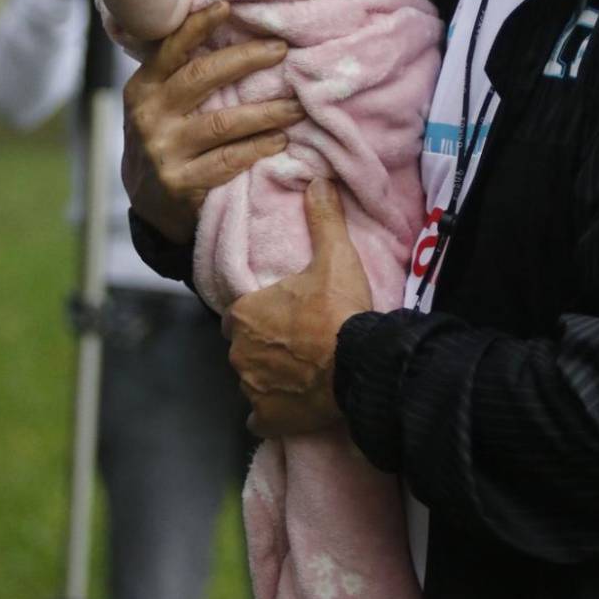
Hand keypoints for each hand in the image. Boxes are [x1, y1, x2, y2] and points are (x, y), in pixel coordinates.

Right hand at [123, 1, 303, 242]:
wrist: (148, 206)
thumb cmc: (165, 141)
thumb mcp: (157, 105)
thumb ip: (180, 74)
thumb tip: (225, 25)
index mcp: (142, 89)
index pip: (171, 50)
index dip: (198, 26)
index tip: (229, 5)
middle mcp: (149, 116)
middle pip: (201, 77)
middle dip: (245, 59)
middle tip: (281, 49)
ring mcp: (163, 151)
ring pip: (221, 122)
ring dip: (265, 111)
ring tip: (296, 105)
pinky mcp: (181, 184)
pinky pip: (228, 161)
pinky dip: (258, 148)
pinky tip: (280, 140)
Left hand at [224, 180, 371, 437]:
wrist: (361, 367)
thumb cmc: (341, 311)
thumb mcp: (334, 258)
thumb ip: (322, 219)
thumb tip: (317, 180)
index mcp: (243, 314)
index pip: (238, 314)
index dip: (261, 313)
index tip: (285, 314)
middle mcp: (238, 354)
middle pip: (243, 347)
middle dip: (264, 345)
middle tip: (297, 341)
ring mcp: (250, 390)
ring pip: (252, 380)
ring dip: (270, 377)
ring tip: (302, 371)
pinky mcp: (266, 419)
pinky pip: (260, 417)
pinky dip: (271, 413)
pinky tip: (290, 406)